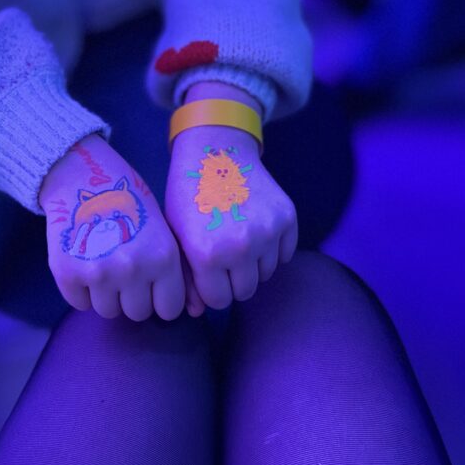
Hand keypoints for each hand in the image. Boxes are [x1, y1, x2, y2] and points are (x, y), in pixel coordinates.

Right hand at [39, 134, 185, 320]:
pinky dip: (80, 290)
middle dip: (132, 297)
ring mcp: (99, 273)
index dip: (160, 299)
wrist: (80, 175)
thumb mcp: (162, 227)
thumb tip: (192, 310)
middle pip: (137, 313)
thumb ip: (173, 267)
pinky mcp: (68, 274)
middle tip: (124, 272)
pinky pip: (79, 303)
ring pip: (107, 311)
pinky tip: (85, 262)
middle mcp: (133, 269)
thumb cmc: (128, 200)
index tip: (152, 286)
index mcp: (163, 257)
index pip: (169, 309)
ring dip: (106, 295)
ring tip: (104, 264)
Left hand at [164, 89, 297, 311]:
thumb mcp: (177, 236)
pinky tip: (255, 230)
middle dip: (234, 281)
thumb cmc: (188, 195)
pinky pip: (285, 254)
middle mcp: (241, 247)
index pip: (219, 300)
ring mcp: (268, 232)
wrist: (216, 152)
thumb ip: (186, 277)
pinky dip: (273, 249)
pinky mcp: (287, 218)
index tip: (208, 275)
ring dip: (254, 265)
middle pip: (245, 291)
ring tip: (237, 241)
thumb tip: (197, 313)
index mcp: (207, 254)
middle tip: (224, 259)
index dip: (212, 290)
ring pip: (267, 274)